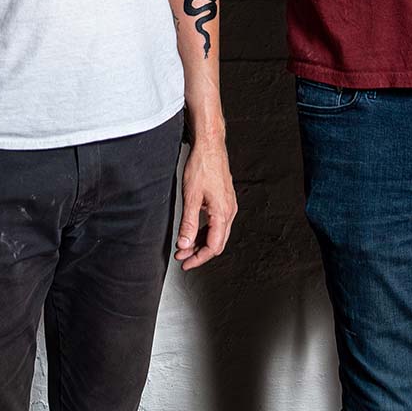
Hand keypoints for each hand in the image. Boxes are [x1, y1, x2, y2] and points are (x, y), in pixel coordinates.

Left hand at [174, 137, 237, 269]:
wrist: (210, 146)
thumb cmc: (202, 166)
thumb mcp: (191, 197)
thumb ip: (188, 223)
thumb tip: (185, 245)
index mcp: (222, 212)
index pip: (213, 246)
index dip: (199, 258)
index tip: (185, 264)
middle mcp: (229, 211)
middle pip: (218, 242)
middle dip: (199, 253)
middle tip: (182, 258)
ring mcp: (228, 205)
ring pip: (218, 233)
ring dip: (201, 242)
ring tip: (184, 246)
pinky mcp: (225, 200)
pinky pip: (217, 223)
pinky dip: (205, 231)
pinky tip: (194, 232)